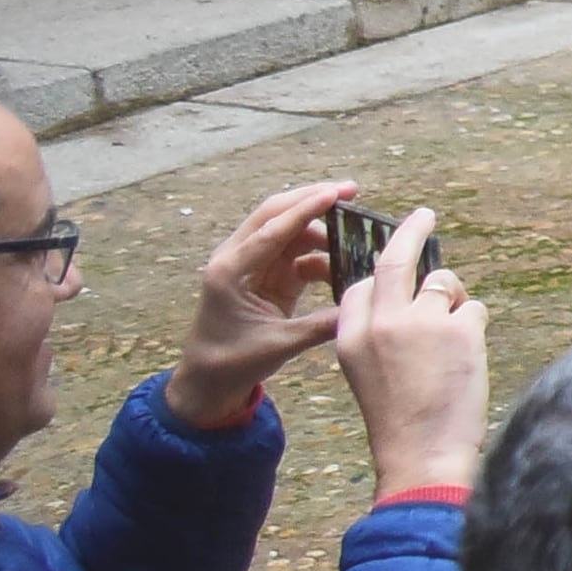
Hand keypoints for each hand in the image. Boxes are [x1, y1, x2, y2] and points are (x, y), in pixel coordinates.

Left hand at [167, 179, 355, 431]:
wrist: (209, 380)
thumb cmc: (232, 362)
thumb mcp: (279, 345)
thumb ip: (321, 324)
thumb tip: (362, 308)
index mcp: (230, 271)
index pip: (272, 230)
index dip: (306, 209)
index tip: (337, 192)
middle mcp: (238, 259)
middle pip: (276, 213)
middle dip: (312, 199)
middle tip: (351, 190)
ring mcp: (253, 265)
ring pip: (289, 231)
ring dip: (322, 228)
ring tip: (356, 234)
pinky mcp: (267, 276)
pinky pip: (298, 254)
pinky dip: (322, 255)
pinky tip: (344, 264)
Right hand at [329, 210, 488, 497]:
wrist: (421, 456)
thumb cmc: (401, 421)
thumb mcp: (368, 374)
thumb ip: (380, 334)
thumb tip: (413, 295)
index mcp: (350, 336)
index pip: (363, 285)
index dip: (382, 272)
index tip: (393, 253)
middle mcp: (381, 321)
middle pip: (396, 259)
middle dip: (411, 230)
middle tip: (424, 215)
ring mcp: (420, 321)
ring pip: (444, 283)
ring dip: (454, 301)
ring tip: (453, 344)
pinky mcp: (458, 328)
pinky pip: (473, 307)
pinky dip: (474, 326)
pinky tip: (466, 358)